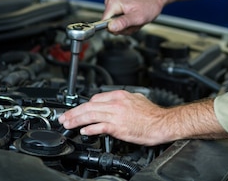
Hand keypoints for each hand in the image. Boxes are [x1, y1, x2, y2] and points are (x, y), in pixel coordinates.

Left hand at [58, 90, 227, 145]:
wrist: (163, 123)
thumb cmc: (152, 115)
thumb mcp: (136, 100)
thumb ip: (123, 102)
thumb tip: (113, 106)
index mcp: (121, 95)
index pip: (96, 98)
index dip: (84, 105)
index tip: (78, 110)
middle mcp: (117, 103)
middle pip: (89, 106)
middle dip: (74, 112)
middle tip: (64, 117)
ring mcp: (117, 115)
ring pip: (91, 115)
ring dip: (76, 120)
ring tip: (68, 124)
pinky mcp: (118, 127)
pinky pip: (100, 126)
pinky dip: (89, 128)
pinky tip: (84, 131)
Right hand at [102, 0, 164, 34]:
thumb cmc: (150, 4)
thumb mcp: (137, 17)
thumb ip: (123, 23)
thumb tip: (110, 28)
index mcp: (113, 3)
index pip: (104, 23)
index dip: (116, 29)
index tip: (127, 26)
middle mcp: (111, 2)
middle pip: (111, 25)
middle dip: (125, 28)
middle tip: (136, 22)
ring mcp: (115, 4)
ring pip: (117, 24)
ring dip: (129, 26)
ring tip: (137, 19)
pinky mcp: (119, 6)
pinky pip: (120, 20)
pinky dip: (129, 22)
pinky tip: (136, 17)